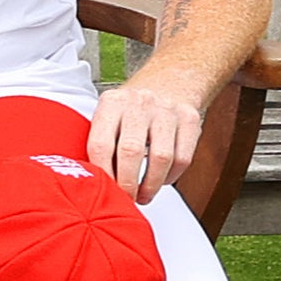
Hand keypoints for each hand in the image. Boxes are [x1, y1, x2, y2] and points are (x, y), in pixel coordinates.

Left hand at [84, 77, 207, 204]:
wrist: (169, 80)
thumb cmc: (131, 109)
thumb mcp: (109, 114)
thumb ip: (99, 141)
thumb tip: (90, 181)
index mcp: (111, 103)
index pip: (100, 144)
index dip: (102, 174)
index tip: (103, 191)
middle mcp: (139, 103)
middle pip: (131, 152)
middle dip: (127, 184)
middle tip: (125, 200)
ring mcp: (167, 110)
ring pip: (161, 158)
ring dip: (151, 185)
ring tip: (143, 196)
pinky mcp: (190, 119)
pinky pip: (182, 158)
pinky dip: (171, 177)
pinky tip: (161, 180)